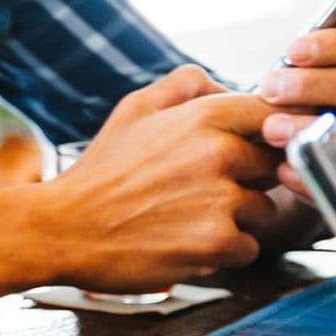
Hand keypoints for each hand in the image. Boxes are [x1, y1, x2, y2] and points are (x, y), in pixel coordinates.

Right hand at [37, 66, 282, 290]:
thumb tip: (225, 86)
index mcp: (203, 116)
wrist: (64, 230)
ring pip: (263, 208)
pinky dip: (225, 251)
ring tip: (190, 217)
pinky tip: (189, 241)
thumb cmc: (100, 172)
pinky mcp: (217, 243)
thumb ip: (185, 85)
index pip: (271, 114)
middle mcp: (219, 154)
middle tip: (202, 188)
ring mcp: (221, 201)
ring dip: (237, 217)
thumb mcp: (134, 108)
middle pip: (271, 164)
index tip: (249, 147)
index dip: (265, 132)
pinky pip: (249, 247)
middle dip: (247, 177)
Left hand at [260, 23, 335, 196]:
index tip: (292, 51)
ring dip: (315, 130)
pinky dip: (319, 175)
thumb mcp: (316, 76)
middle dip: (314, 86)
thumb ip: (308, 64)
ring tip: (271, 129)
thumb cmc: (314, 103)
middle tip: (270, 88)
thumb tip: (284, 66)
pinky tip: (284, 169)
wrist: (321, 156)